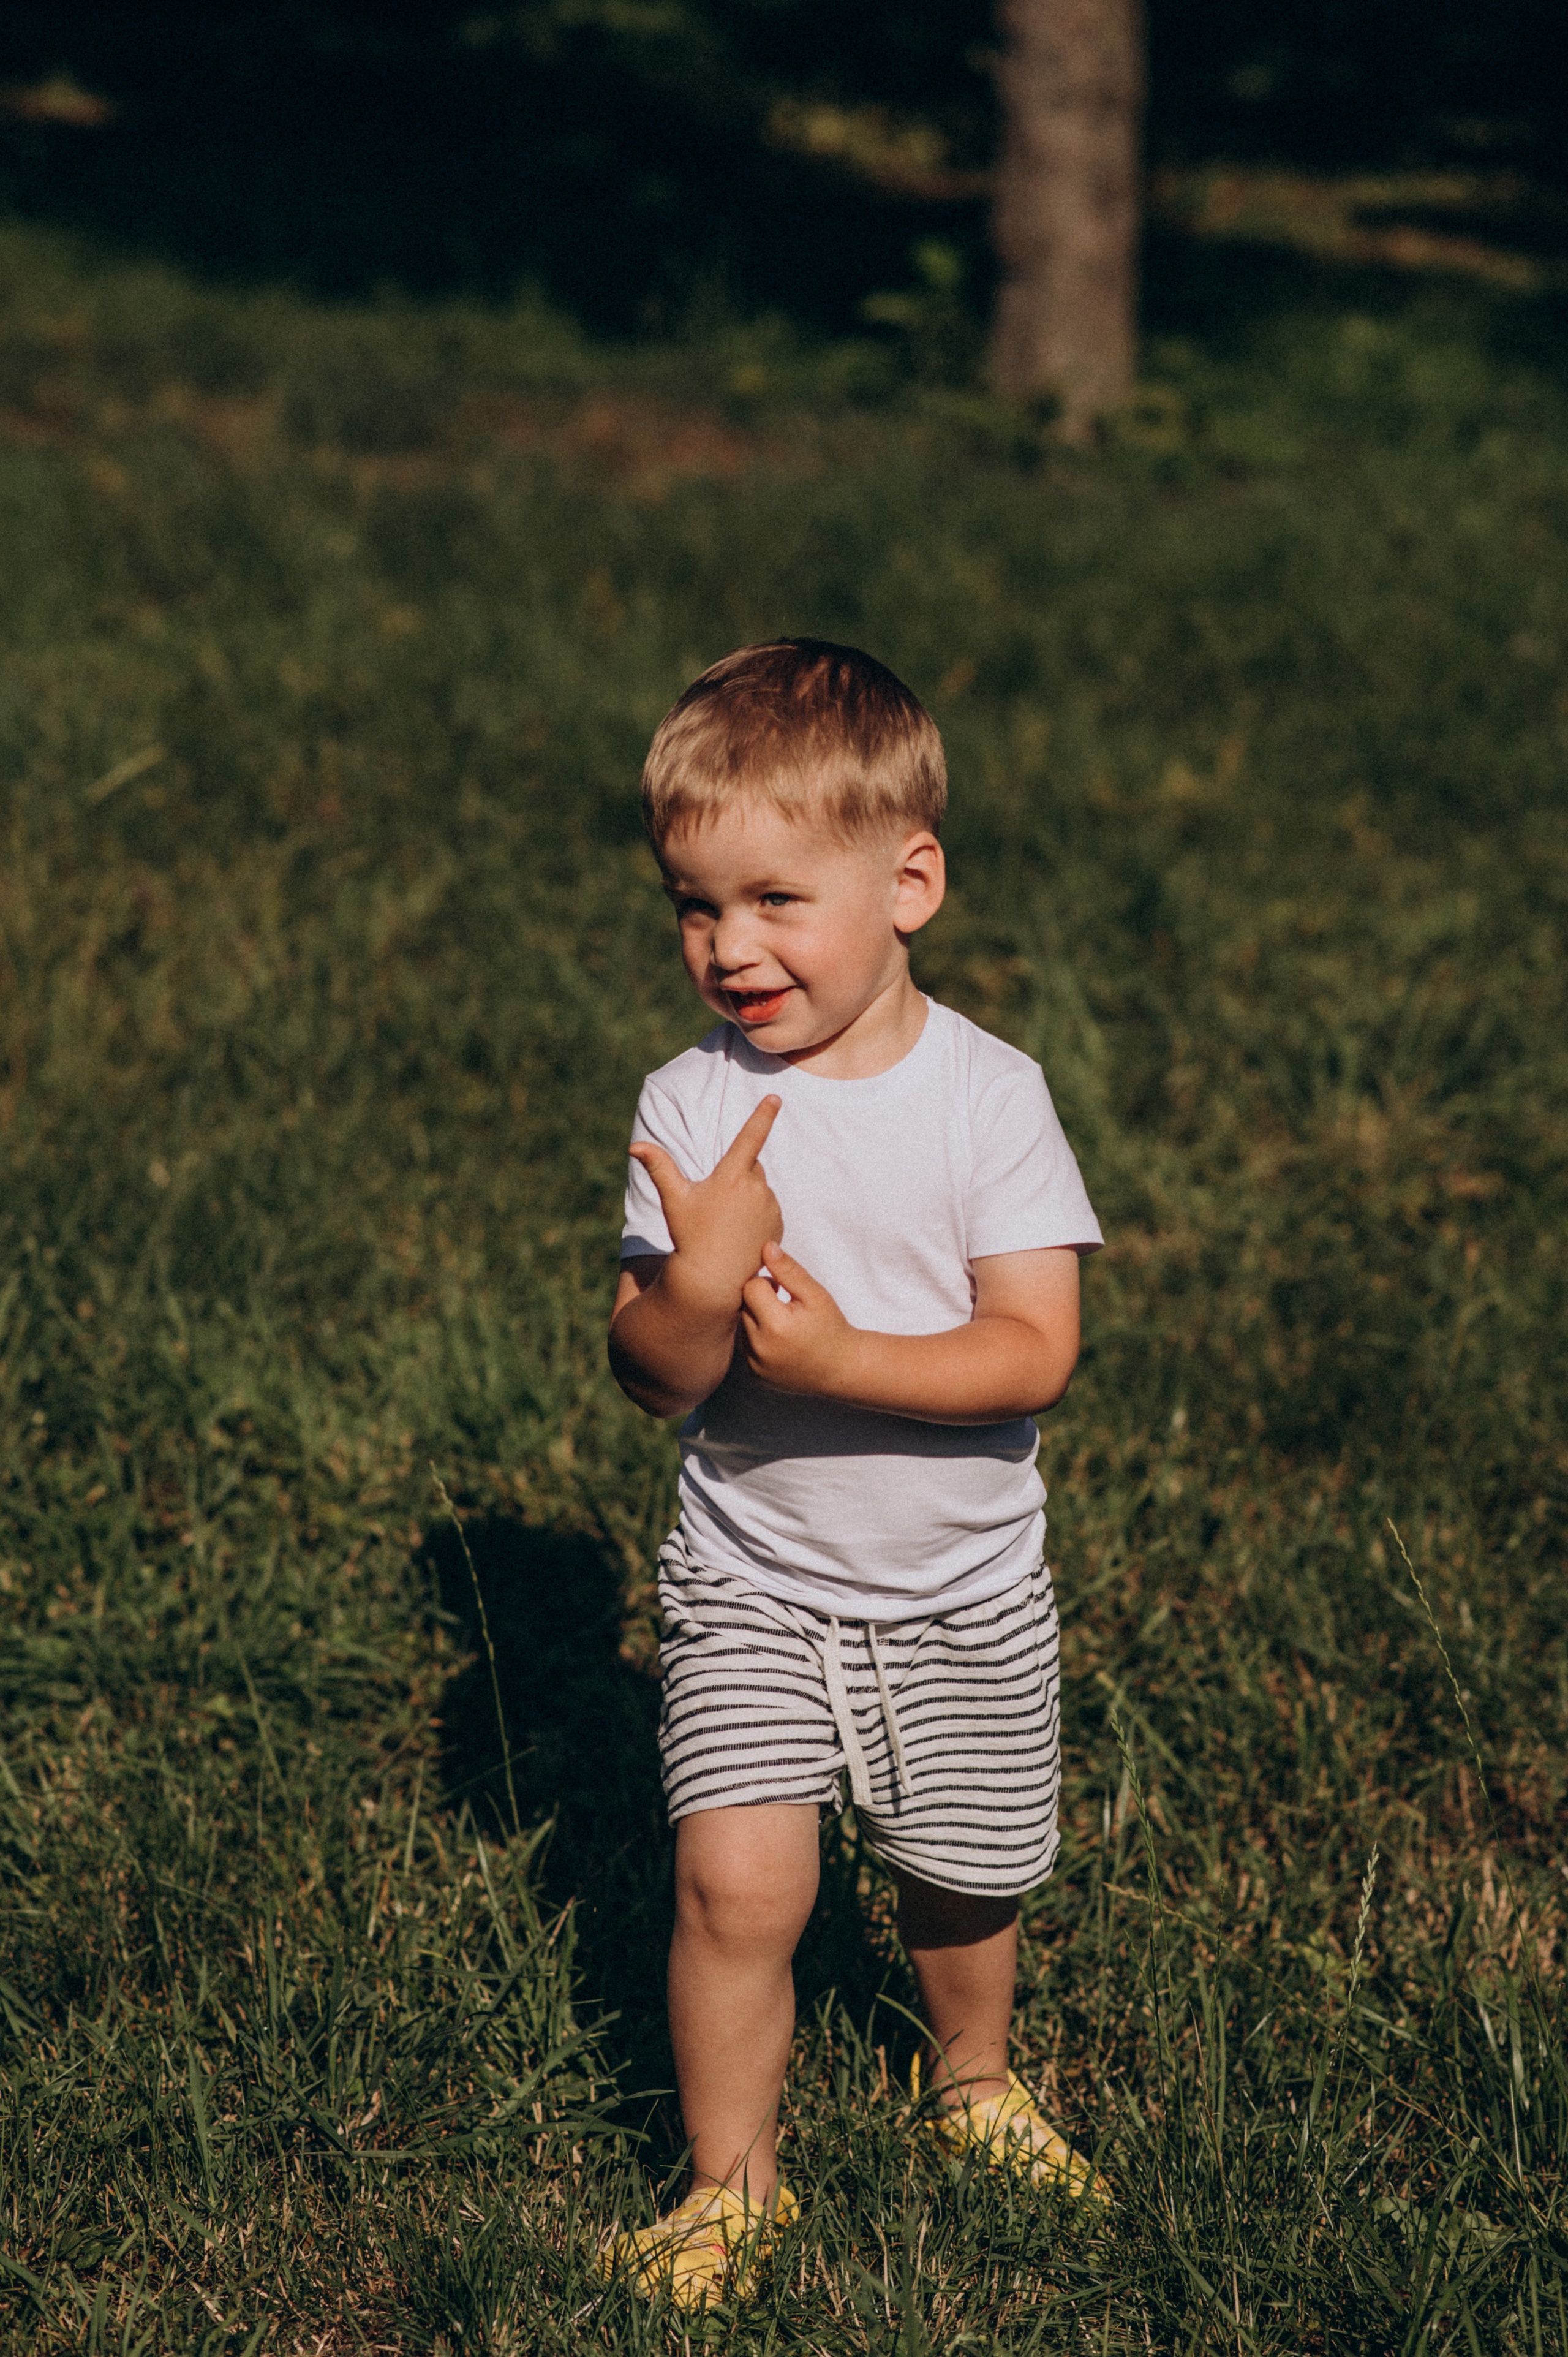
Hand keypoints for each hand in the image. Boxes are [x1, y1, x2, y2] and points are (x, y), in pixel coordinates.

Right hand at [629, 1095, 783, 1311]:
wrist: (714, 1278)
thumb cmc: (690, 1236)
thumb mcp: (674, 1199)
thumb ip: (659, 1167)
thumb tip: (634, 1145)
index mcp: (732, 1176)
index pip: (751, 1137)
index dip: (763, 1114)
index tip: (775, 1096)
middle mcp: (756, 1188)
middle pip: (751, 1165)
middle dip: (737, 1174)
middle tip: (716, 1202)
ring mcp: (770, 1207)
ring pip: (759, 1187)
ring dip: (745, 1195)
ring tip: (726, 1221)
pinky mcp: (778, 1224)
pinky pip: (768, 1208)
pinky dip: (756, 1214)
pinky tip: (740, 1232)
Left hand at [739, 1241, 862, 1397]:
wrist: (841, 1369)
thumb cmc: (831, 1327)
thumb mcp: (815, 1294)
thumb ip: (789, 1270)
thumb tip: (765, 1246)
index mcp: (776, 1325)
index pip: (751, 1287)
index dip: (767, 1283)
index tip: (782, 1289)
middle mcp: (761, 1348)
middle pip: (743, 1307)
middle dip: (760, 1301)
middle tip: (784, 1305)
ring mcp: (756, 1365)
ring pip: (742, 1326)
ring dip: (757, 1319)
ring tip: (783, 1324)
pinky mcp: (755, 1375)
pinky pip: (745, 1346)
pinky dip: (757, 1339)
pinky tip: (779, 1341)